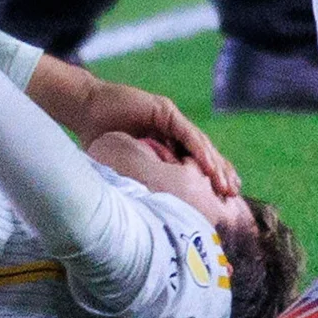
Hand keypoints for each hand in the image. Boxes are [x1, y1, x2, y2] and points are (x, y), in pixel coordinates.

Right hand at [73, 74, 240, 199]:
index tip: (223, 198)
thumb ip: (142, 177)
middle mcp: (172, 129)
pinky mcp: (165, 111)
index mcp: (164, 142)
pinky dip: (200, 150)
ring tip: (225, 184)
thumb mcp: (126, 163)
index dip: (209, 177)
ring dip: (215, 165)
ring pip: (200, 144)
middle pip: (203, 152)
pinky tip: (209, 167)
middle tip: (233, 193)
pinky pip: (187, 133)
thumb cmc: (98, 136)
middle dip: (220, 172)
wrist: (84, 109)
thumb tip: (149, 208)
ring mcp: (170, 118)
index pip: (194, 161)